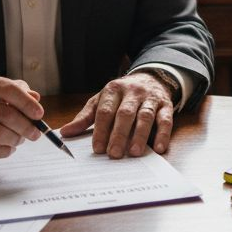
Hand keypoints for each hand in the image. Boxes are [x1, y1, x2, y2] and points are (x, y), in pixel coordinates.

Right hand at [0, 71, 43, 157]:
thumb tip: (35, 98)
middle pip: (5, 114)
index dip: (27, 103)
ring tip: (20, 139)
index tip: (39, 114)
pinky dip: (4, 151)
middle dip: (25, 126)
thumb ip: (13, 90)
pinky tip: (9, 148)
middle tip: (34, 133)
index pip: (8, 89)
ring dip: (15, 139)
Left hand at [59, 72, 175, 157]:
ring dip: (140, 135)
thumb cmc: (121, 95)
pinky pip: (166, 119)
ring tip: (134, 153)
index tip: (97, 148)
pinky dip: (163, 134)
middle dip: (119, 134)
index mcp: (113, 90)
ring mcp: (150, 98)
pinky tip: (159, 148)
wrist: (150, 78)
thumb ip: (85, 117)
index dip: (101, 130)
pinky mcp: (166, 105)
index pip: (105, 111)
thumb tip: (65, 132)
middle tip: (114, 154)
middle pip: (125, 114)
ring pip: (145, 116)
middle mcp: (132, 92)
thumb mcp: (101, 101)